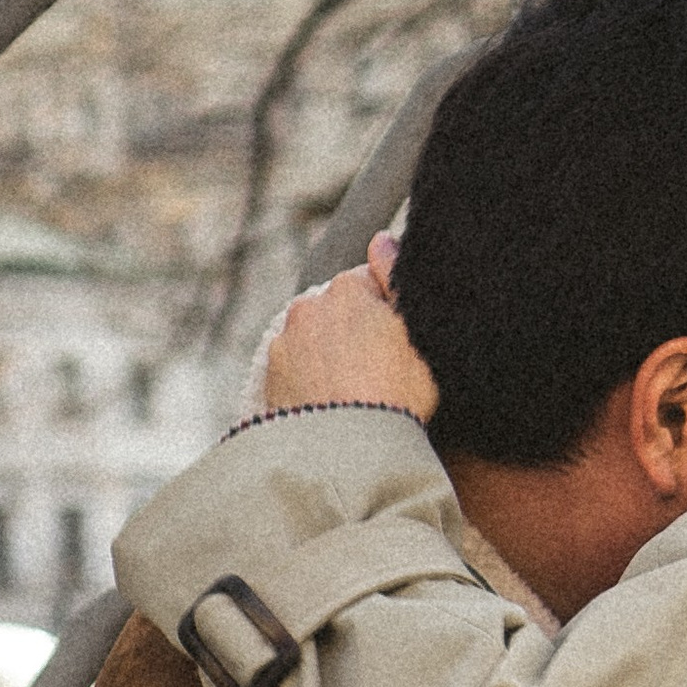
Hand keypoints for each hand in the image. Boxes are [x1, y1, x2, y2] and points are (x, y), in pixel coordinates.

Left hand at [262, 236, 436, 422]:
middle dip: (354, 330)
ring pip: (314, 340)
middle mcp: (308, 308)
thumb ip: (395, 277)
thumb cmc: (395, 391)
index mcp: (346, 289)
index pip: (370, 284)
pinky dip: (311, 380)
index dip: (389, 312)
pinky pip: (296, 370)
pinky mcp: (271, 378)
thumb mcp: (415, 332)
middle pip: (338, 312)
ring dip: (330, 355)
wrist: (349, 449)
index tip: (400, 342)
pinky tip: (332, 403)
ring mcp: (285, 343)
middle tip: (380, 369)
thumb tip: (380, 237)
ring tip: (355, 392)